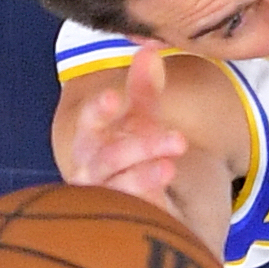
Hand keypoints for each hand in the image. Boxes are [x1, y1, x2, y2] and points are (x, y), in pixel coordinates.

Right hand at [64, 45, 187, 202]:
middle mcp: (90, 169)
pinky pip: (130, 214)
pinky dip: (147, 204)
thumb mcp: (142, 118)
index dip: (98, 110)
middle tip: (179, 138)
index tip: (114, 96)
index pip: (89, 121)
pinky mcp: (120, 220)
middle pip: (108, 157)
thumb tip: (149, 48)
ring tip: (170, 167)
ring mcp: (104, 198)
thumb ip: (145, 87)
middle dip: (142, 146)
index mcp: (92, 139)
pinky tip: (166, 200)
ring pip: (118, 187)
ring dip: (144, 176)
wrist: (136, 202)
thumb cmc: (133, 152)